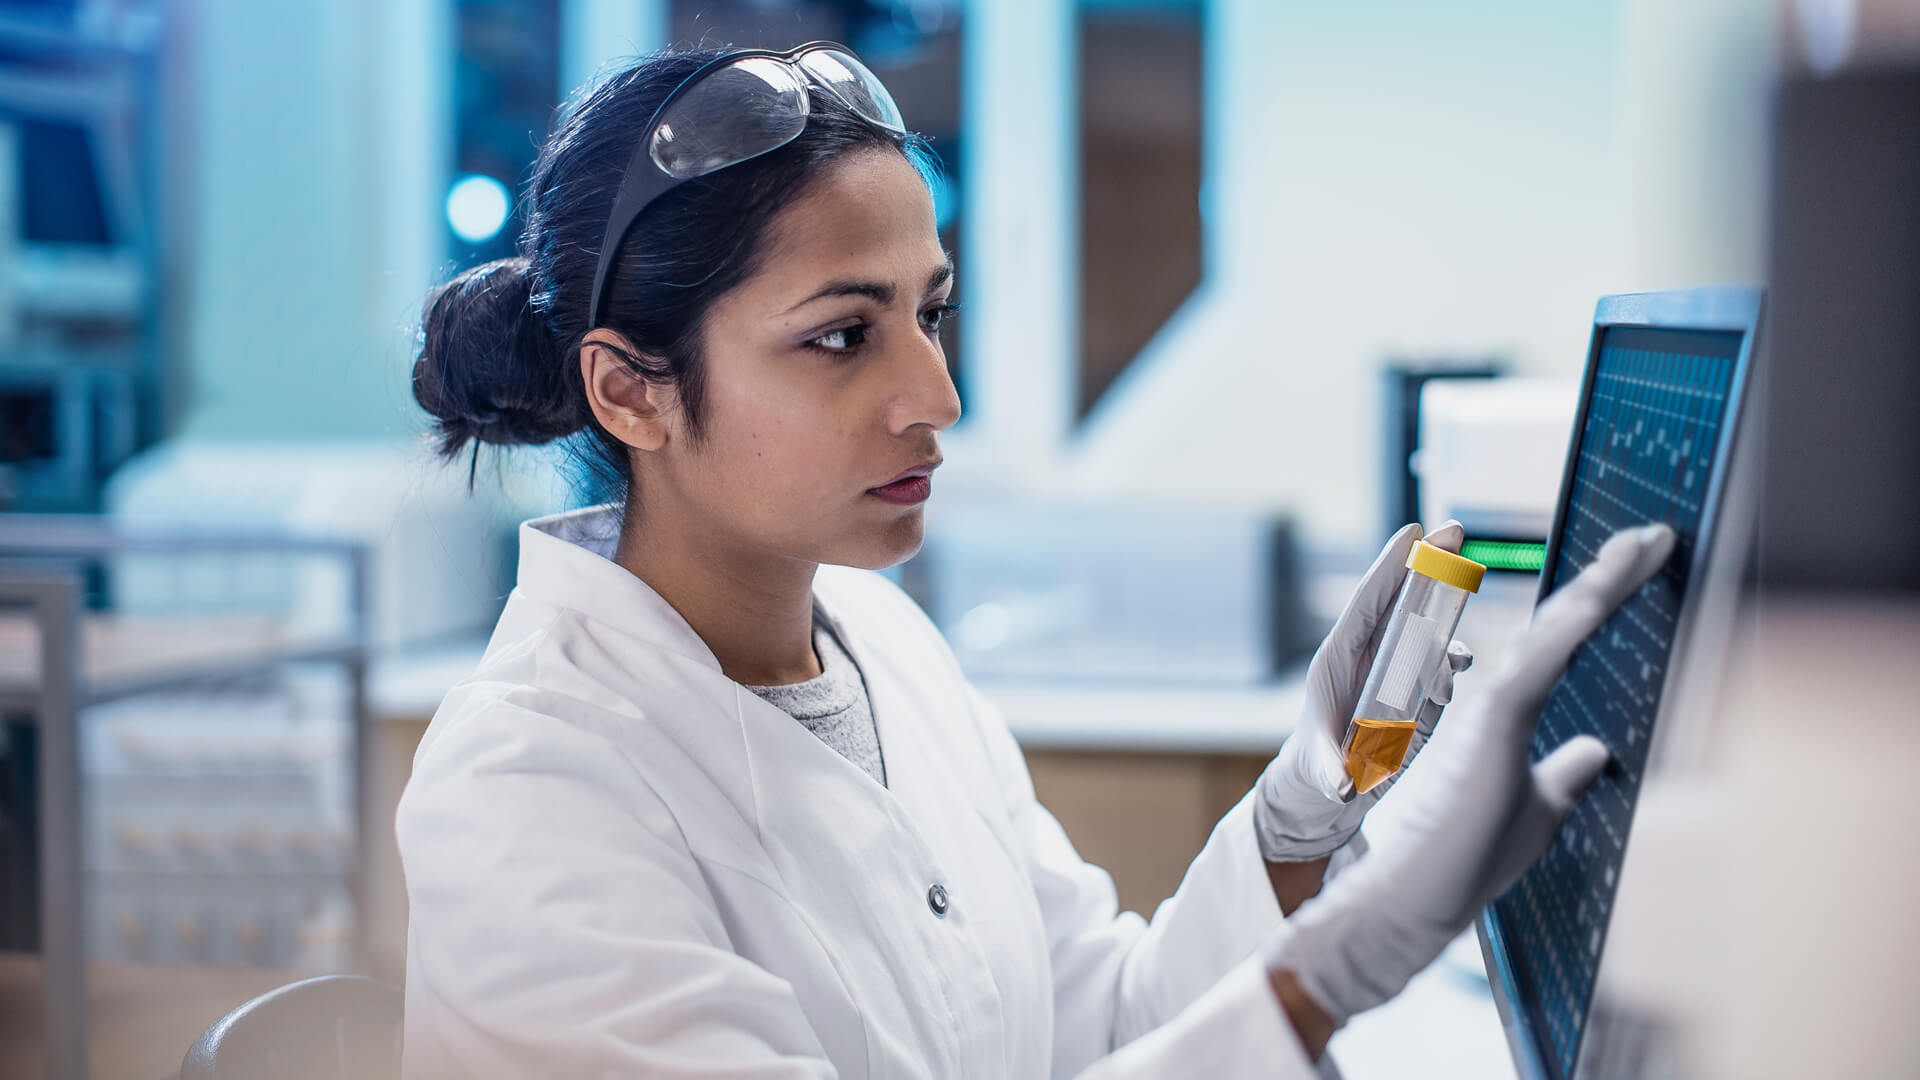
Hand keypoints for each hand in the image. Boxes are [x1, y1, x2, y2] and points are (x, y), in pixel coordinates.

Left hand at [1254, 521, 1473, 861]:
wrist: (1329, 788)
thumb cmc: (1316, 769)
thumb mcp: (1319, 770)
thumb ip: (1331, 773)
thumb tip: (1344, 787)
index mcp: (1338, 657)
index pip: (1366, 601)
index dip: (1389, 565)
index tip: (1413, 531)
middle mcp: (1369, 654)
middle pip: (1400, 599)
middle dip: (1427, 563)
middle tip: (1455, 528)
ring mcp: (1394, 669)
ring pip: (1425, 630)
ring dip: (1447, 622)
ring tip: (1458, 647)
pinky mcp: (1415, 689)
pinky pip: (1440, 664)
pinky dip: (1454, 660)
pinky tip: (1463, 665)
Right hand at [1263, 523, 1675, 1031]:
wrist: (1418, 894)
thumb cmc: (1465, 859)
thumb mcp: (1538, 811)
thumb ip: (1564, 775)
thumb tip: (1597, 751)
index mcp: (1510, 714)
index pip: (1564, 645)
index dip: (1604, 603)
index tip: (1645, 564)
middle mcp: (1500, 698)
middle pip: (1563, 624)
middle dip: (1612, 577)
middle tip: (1655, 536)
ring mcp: (1493, 705)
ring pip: (1555, 630)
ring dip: (1603, 585)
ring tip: (1643, 544)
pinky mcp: (1491, 720)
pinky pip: (1540, 661)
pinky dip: (1572, 624)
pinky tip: (1603, 594)